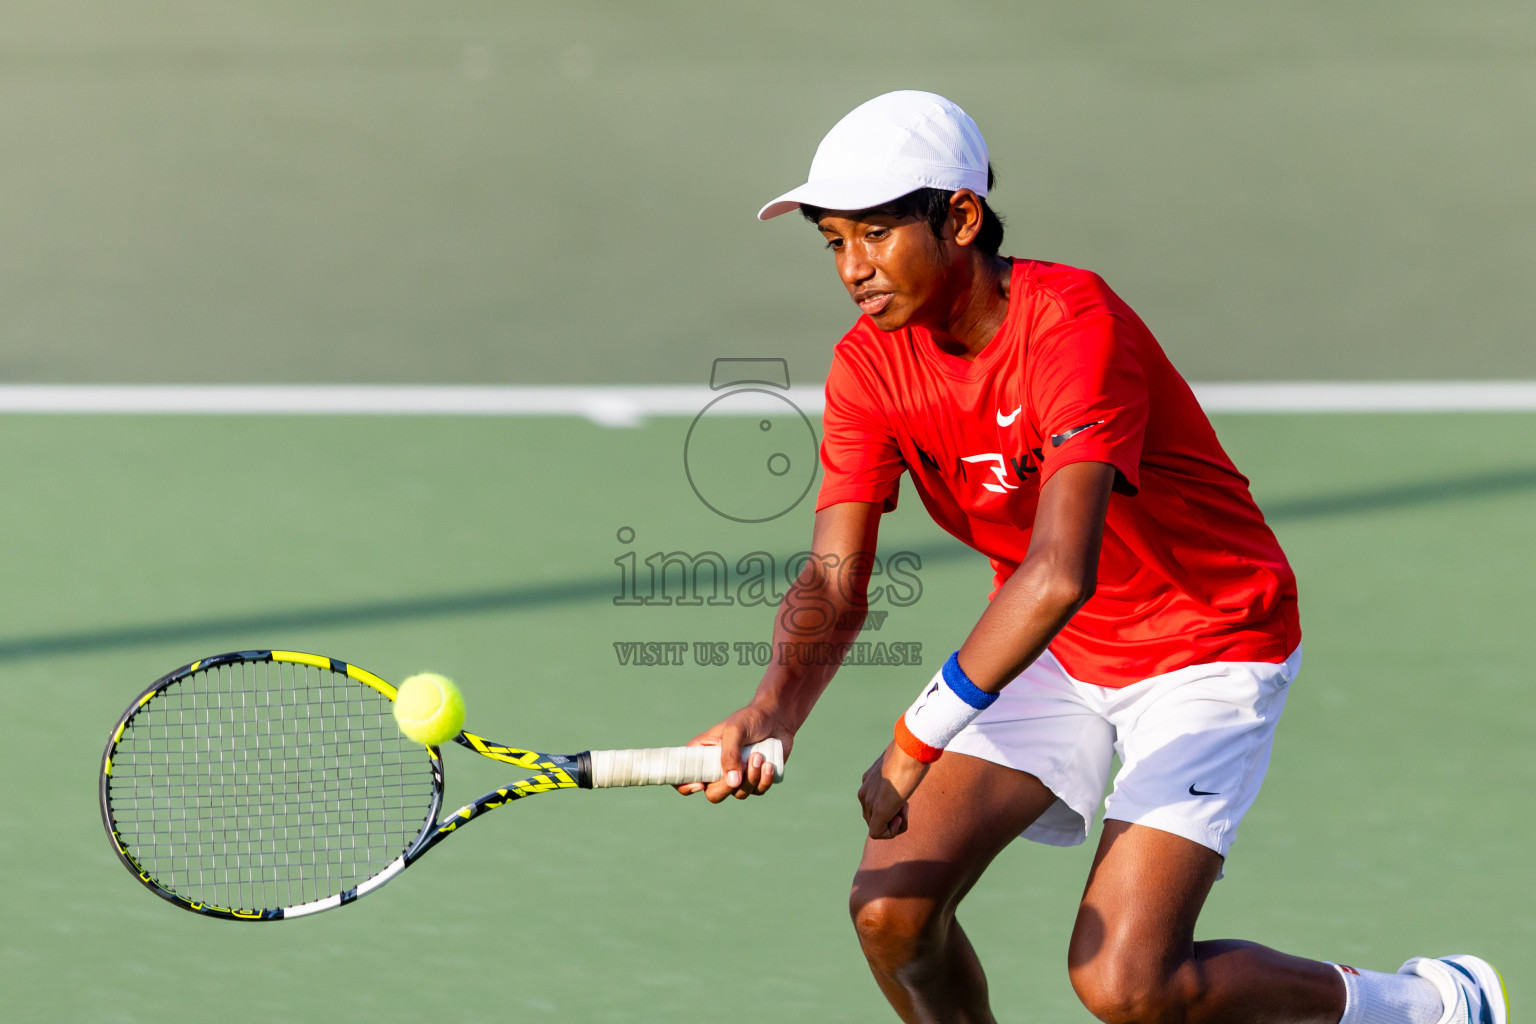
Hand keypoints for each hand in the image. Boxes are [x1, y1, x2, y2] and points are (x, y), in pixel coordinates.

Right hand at [675, 703, 794, 803]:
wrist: (777, 717)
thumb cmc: (750, 719)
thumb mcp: (735, 730)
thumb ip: (730, 754)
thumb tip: (732, 782)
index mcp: (702, 754)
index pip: (684, 776)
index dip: (685, 786)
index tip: (700, 785)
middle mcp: (717, 768)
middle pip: (713, 794)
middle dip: (727, 787)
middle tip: (741, 768)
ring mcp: (737, 776)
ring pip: (738, 794)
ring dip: (751, 778)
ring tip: (759, 756)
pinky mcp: (756, 779)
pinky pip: (757, 791)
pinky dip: (764, 781)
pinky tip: (769, 765)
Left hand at [857, 741, 929, 838]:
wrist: (911, 750)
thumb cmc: (912, 752)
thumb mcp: (903, 763)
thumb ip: (900, 771)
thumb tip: (915, 763)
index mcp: (869, 780)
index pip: (875, 803)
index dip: (892, 805)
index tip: (903, 795)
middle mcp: (865, 792)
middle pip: (875, 818)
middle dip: (892, 816)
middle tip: (905, 802)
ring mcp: (869, 801)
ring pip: (877, 826)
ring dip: (895, 822)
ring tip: (904, 806)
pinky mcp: (878, 811)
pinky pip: (877, 833)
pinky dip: (891, 831)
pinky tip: (900, 816)